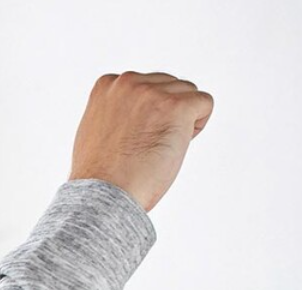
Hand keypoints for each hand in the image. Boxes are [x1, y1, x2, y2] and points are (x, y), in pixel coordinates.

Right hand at [69, 72, 214, 210]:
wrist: (105, 193)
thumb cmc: (101, 174)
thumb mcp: (96, 127)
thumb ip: (116, 108)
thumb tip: (137, 109)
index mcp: (107, 85)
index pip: (147, 83)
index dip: (149, 111)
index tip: (136, 134)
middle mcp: (128, 83)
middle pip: (170, 85)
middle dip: (167, 112)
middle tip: (149, 144)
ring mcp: (152, 93)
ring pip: (188, 93)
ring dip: (183, 119)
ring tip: (159, 146)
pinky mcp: (176, 106)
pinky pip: (204, 103)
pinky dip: (198, 125)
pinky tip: (176, 144)